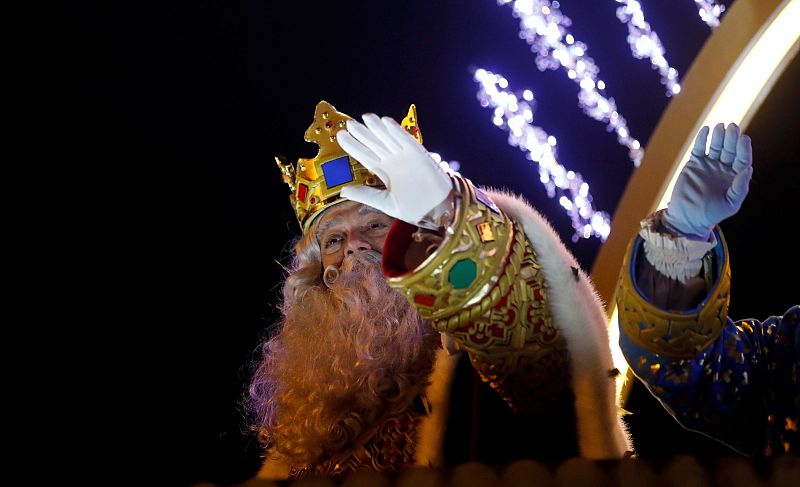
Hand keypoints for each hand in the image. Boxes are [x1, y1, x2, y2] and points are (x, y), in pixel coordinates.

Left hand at [337, 113, 452, 224]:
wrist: (436, 212)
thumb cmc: (414, 208)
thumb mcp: (385, 202)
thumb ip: (365, 194)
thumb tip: (343, 191)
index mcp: (385, 171)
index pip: (365, 155)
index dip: (354, 146)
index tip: (341, 136)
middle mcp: (393, 161)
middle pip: (374, 144)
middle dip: (362, 133)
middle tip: (349, 124)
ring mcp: (405, 156)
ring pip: (388, 138)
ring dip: (377, 128)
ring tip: (365, 117)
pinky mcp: (419, 155)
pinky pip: (406, 140)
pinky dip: (396, 131)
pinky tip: (385, 122)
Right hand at [663, 122, 752, 240]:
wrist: (687, 217)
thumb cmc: (711, 214)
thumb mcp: (731, 204)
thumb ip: (740, 188)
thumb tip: (747, 168)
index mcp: (735, 177)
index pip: (742, 158)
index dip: (743, 148)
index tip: (743, 139)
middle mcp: (723, 168)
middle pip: (729, 149)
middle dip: (731, 138)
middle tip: (732, 127)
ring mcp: (708, 165)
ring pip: (715, 146)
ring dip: (718, 136)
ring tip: (720, 127)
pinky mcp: (694, 164)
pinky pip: (699, 149)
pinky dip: (702, 139)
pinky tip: (706, 130)